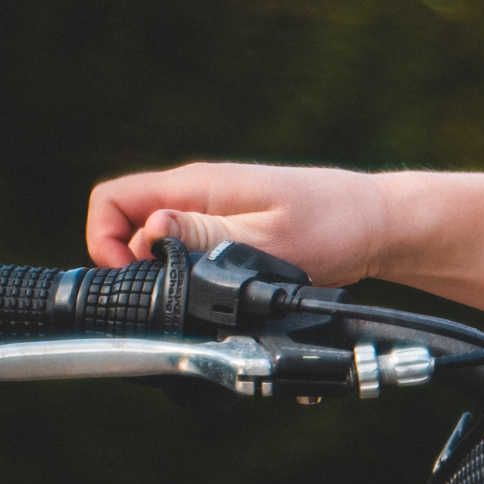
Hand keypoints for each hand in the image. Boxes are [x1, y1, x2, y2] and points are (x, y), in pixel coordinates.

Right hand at [87, 162, 394, 281]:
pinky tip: (223, 292)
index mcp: (196, 186)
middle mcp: (198, 196)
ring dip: (169, 273)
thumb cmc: (335, 226)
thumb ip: (207, 237)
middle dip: (134, 265)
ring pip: (160, 244)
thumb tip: (147, 233)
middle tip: (173, 296)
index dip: (102, 239)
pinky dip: (195, 274)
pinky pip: (192, 250)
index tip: (132, 277)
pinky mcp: (232, 232)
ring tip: (205, 297)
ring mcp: (214, 213)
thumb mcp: (269, 238)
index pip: (111, 199)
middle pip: (128, 226)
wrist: (382, 224)